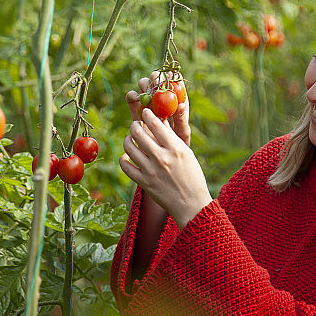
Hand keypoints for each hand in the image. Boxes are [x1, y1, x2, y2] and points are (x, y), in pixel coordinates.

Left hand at [120, 108, 211, 228]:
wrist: (190, 204)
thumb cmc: (191, 176)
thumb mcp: (186, 154)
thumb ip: (171, 138)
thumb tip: (159, 121)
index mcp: (176, 148)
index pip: (156, 124)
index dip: (147, 114)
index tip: (145, 111)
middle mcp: (162, 158)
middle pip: (138, 133)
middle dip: (134, 125)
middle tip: (135, 125)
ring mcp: (151, 171)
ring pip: (129, 147)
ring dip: (127, 140)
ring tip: (130, 139)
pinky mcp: (143, 182)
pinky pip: (125, 166)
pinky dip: (124, 159)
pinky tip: (128, 157)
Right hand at [126, 73, 190, 145]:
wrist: (160, 158)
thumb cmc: (177, 146)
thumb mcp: (181, 134)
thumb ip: (181, 121)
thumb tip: (181, 105)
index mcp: (177, 101)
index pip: (176, 82)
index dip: (172, 77)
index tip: (169, 77)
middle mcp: (162, 99)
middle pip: (157, 81)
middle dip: (156, 79)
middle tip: (156, 83)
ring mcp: (148, 104)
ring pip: (144, 86)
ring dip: (144, 85)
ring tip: (146, 91)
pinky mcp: (136, 111)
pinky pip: (132, 98)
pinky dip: (132, 95)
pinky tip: (135, 97)